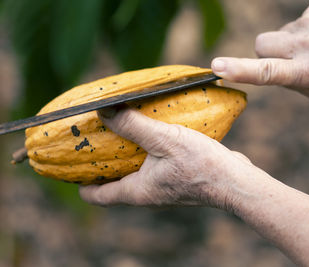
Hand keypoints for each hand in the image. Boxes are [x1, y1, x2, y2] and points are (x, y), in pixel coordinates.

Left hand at [79, 106, 252, 209]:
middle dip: (99, 164)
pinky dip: (141, 151)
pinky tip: (145, 132)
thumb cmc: (202, 166)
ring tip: (116, 131)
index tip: (71, 167)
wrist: (237, 182)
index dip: (80, 184)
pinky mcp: (173, 178)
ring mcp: (159, 186)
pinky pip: (148, 165)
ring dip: (121, 155)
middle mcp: (145, 192)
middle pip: (111, 182)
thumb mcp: (164, 140)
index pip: (97, 196)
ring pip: (130, 172)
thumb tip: (103, 112)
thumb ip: (133, 126)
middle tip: (91, 141)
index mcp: (136, 191)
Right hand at [212, 4, 308, 98]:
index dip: (239, 69)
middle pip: (262, 44)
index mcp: (306, 73)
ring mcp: (308, 26)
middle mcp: (304, 46)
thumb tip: (266, 64)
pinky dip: (305, 28)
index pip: (265, 72)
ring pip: (279, 32)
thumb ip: (286, 76)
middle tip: (292, 61)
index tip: (217, 67)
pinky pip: (298, 18)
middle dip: (269, 52)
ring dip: (289, 40)